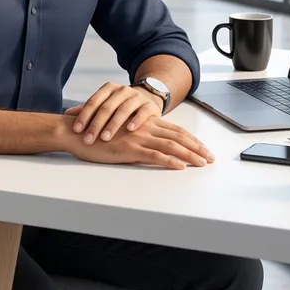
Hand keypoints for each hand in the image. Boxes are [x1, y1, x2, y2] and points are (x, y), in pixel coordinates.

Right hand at [62, 115, 213, 169]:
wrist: (78, 131)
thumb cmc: (97, 132)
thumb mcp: (122, 131)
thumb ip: (136, 133)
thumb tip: (151, 143)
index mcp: (144, 122)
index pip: (175, 130)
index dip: (192, 139)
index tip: (204, 149)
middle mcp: (144, 128)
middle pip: (178, 137)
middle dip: (197, 147)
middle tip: (211, 158)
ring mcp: (137, 138)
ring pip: (170, 145)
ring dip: (189, 155)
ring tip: (202, 163)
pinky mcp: (129, 149)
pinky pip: (154, 155)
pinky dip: (169, 161)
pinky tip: (180, 167)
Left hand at [65, 82, 162, 143]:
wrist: (147, 98)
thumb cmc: (120, 105)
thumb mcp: (105, 104)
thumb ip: (87, 109)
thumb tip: (66, 114)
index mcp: (108, 89)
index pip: (93, 102)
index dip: (84, 116)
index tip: (77, 130)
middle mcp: (122, 90)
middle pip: (106, 107)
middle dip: (96, 124)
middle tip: (88, 139)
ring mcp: (136, 97)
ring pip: (123, 110)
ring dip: (113, 124)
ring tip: (105, 138)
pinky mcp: (149, 105)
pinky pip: (142, 112)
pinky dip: (136, 120)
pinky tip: (130, 130)